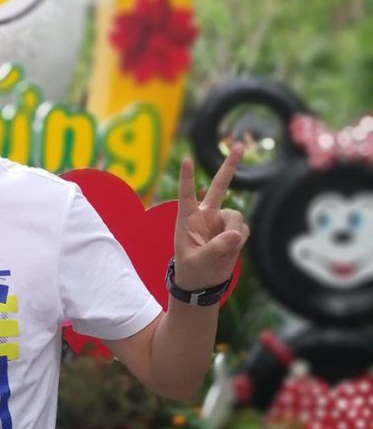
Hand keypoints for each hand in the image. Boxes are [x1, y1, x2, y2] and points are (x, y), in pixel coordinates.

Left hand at [173, 145, 249, 291]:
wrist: (203, 283)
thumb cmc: (191, 270)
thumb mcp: (198, 260)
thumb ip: (215, 248)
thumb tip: (236, 234)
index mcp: (187, 219)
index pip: (187, 194)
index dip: (187, 177)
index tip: (185, 159)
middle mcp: (206, 216)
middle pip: (220, 186)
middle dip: (230, 166)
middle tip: (239, 145)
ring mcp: (221, 222)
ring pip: (236, 216)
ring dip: (232, 232)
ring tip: (222, 249)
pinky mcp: (234, 231)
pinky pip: (243, 229)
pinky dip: (239, 240)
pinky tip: (229, 250)